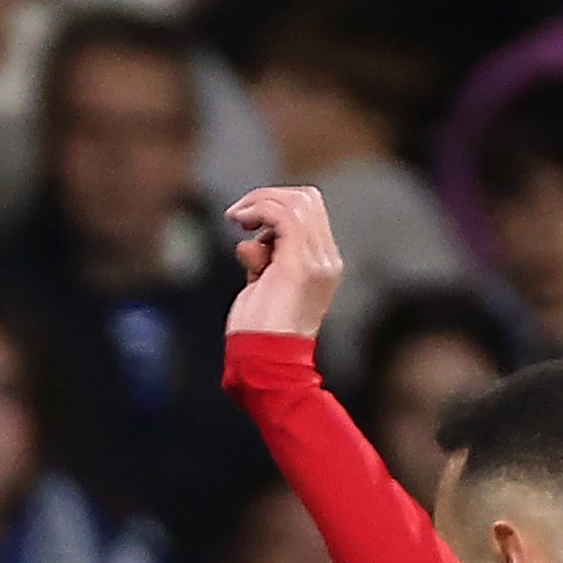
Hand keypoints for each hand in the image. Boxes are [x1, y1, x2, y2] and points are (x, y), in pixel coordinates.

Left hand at [225, 186, 344, 341]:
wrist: (265, 364)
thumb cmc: (259, 336)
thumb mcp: (261, 288)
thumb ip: (261, 262)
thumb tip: (248, 243)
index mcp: (322, 265)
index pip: (309, 213)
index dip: (275, 207)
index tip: (246, 221)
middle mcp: (326, 260)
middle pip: (306, 199)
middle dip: (268, 197)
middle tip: (238, 215)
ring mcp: (316, 261)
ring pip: (296, 202)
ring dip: (260, 202)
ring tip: (236, 218)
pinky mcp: (298, 264)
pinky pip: (283, 216)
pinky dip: (258, 209)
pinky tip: (240, 221)